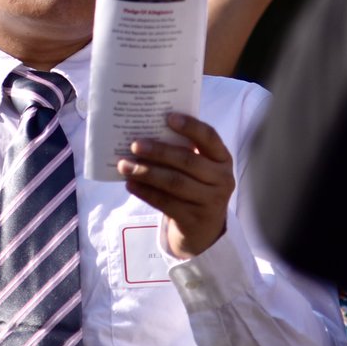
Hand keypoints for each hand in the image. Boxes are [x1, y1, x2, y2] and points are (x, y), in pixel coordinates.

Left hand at [117, 113, 235, 258]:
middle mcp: (222, 179)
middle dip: (159, 152)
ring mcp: (211, 201)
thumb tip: (144, 132)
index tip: (167, 117)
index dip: (190, 126)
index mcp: (222, 159)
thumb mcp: (198, 168)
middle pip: (188, 161)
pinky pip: (166, 203)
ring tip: (124, 166)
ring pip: (175, 183)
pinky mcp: (195, 219)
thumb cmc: (195, 186)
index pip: (210, 137)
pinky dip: (145, 192)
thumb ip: (182, 151)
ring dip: (146, 173)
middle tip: (134, 145)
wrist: (204, 228)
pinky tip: (130, 184)